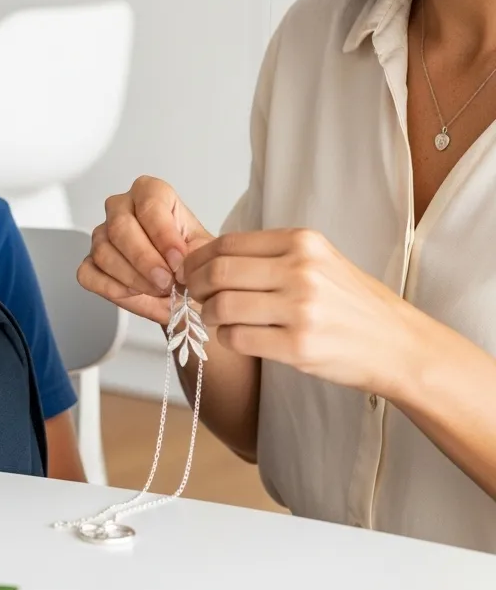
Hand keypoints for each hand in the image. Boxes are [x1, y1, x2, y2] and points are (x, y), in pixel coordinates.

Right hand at [77, 177, 213, 326]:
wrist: (183, 287)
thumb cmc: (190, 262)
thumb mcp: (205, 253)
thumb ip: (196, 254)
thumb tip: (180, 262)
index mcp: (151, 193)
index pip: (148, 202)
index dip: (163, 234)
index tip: (178, 260)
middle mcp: (122, 208)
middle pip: (120, 226)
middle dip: (144, 259)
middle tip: (166, 281)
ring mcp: (102, 234)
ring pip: (104, 251)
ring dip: (133, 277)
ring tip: (157, 289)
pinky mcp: (90, 261)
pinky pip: (88, 273)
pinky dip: (112, 287)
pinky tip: (134, 292)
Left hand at [184, 228, 414, 392]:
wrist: (398, 345)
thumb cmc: (351, 304)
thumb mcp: (318, 261)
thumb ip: (270, 254)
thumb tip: (207, 256)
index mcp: (302, 242)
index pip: (228, 243)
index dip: (198, 258)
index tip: (190, 270)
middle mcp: (301, 271)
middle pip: (219, 272)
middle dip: (196, 285)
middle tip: (195, 296)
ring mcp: (301, 309)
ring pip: (223, 306)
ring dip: (208, 315)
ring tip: (215, 319)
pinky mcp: (298, 346)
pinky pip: (238, 338)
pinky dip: (226, 338)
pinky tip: (235, 337)